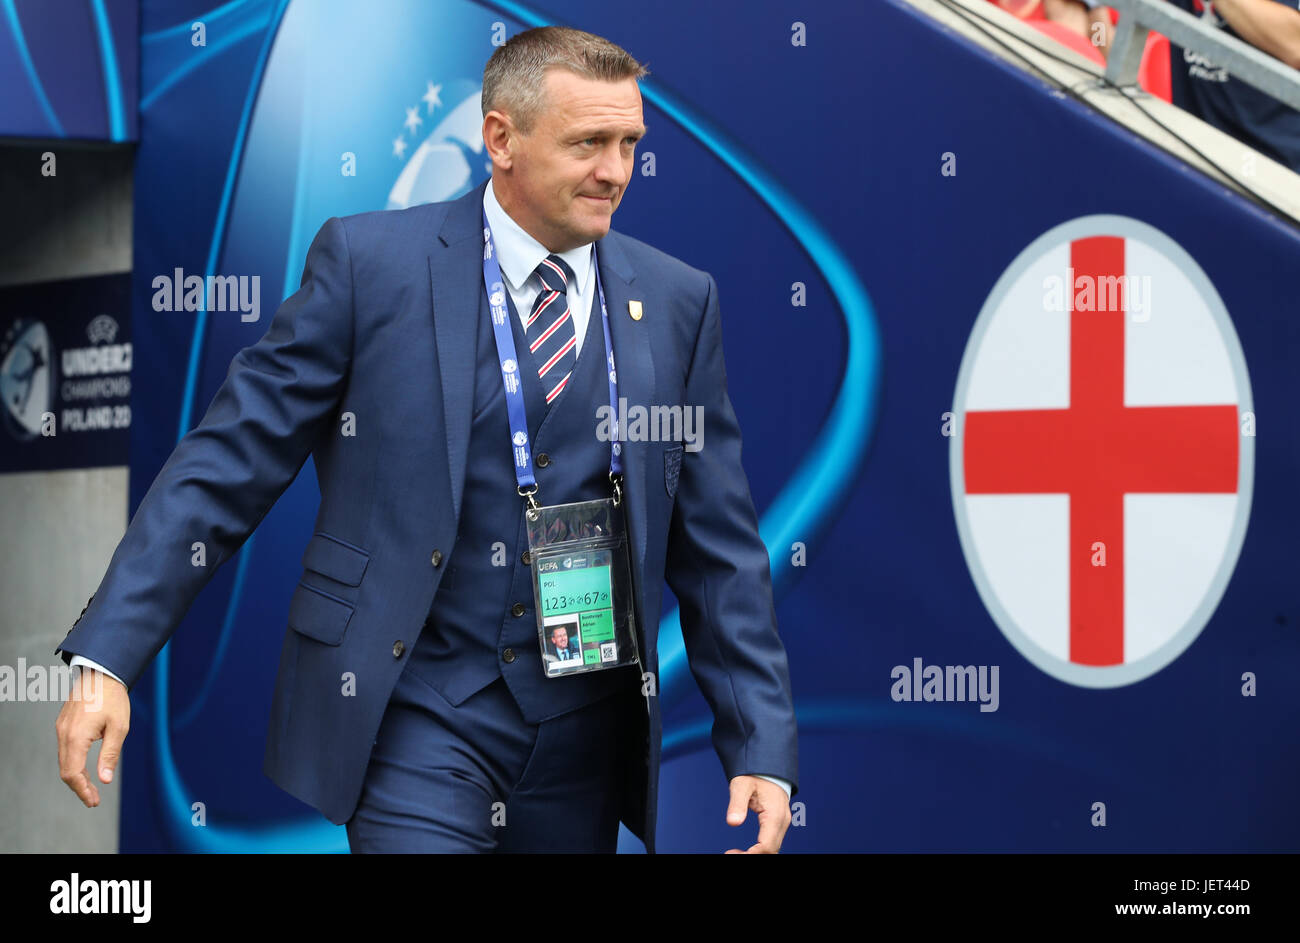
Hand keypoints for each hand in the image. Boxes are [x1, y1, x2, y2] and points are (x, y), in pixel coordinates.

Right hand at [56, 667, 129, 806]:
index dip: (81, 790)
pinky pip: (64, 749)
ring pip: (64, 760)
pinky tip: (86, 768)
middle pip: (65, 770)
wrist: (101, 672)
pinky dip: (73, 763)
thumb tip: (105, 779)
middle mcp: (64, 734)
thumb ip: (110, 754)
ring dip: (76, 776)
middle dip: (79, 787)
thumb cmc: (113, 698)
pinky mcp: (63, 724)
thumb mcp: (119, 727)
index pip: (72, 773)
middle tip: (94, 799)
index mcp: (76, 737)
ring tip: (91, 787)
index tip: (93, 801)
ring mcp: (61, 728)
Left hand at [724, 775, 790, 852]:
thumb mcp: (741, 784)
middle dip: (751, 856)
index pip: (766, 845)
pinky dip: (759, 849)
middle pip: (771, 850)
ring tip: (734, 852)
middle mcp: (782, 821)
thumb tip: (732, 823)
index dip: (750, 854)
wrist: (767, 765)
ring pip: (773, 848)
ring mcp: (782, 823)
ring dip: (756, 854)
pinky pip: (772, 842)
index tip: (730, 853)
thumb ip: (737, 803)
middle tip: (729, 853)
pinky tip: (745, 850)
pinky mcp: (779, 823)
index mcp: (775, 814)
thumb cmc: (754, 773)